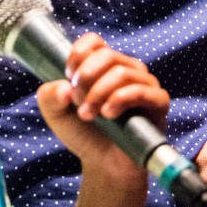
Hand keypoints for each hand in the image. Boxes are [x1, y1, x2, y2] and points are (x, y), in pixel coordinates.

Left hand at [35, 33, 168, 181]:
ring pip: (122, 72)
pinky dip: (120, 99)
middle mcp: (126, 69)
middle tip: (77, 102)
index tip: (69, 78)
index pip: (94, 41)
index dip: (78, 55)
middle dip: (85, 78)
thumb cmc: (84, 133)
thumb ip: (49, 95)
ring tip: (87, 114)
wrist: (104, 165)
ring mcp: (144, 84)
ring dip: (98, 93)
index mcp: (103, 65)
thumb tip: (64, 87)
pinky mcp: (157, 102)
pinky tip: (108, 114)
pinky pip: (142, 91)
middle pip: (106, 55)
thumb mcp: (55, 113)